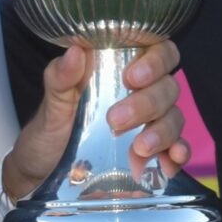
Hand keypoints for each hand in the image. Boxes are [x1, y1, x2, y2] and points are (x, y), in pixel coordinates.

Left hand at [1, 41, 191, 200]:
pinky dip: (179, 153)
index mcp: (123, 70)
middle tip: (116, 120)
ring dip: (161, 132)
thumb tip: (75, 52)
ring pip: (174, 118)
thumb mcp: (52, 101)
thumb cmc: (51, 127)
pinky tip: (172, 159)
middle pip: (168, 88)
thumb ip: (61, 76)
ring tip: (139, 148)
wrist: (43, 169)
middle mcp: (144, 93)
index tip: (132, 77)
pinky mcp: (155, 153)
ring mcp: (152, 124)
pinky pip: (177, 148)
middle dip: (148, 103)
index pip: (158, 52)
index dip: (155, 61)